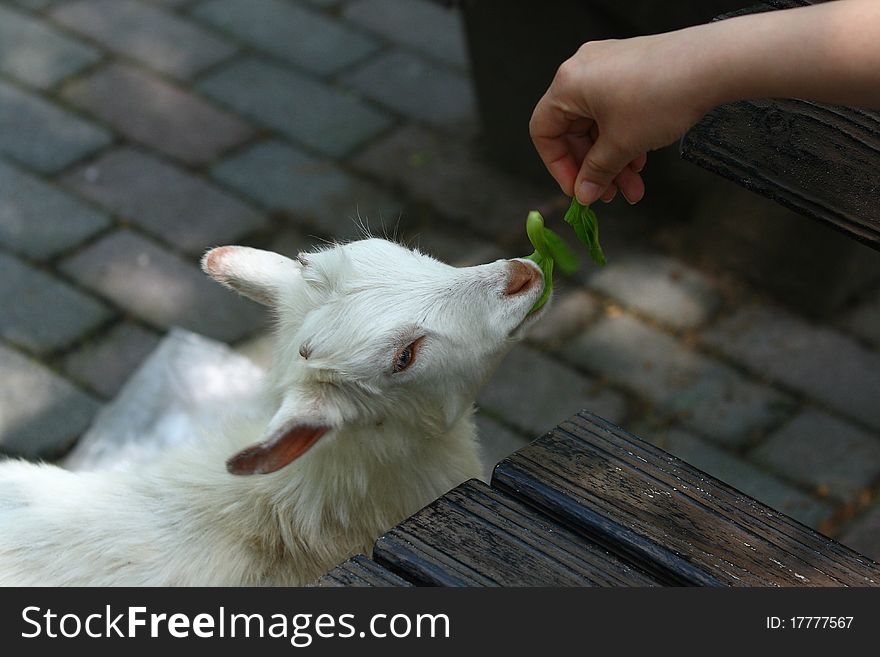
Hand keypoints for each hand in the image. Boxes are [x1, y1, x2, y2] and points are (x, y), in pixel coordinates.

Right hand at [529, 33, 714, 204]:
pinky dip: (624, 139)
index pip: (544, 132)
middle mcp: (583, 71)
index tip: (578, 188)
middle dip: (593, 167)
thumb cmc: (661, 96)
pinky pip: (615, 112)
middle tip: (608, 194)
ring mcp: (609, 68)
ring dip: (612, 159)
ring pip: (598, 125)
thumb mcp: (621, 144)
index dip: (558, 166)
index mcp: (568, 84)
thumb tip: (583, 193)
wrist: (713, 64)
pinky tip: (641, 160)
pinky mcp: (632, 70)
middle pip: (573, 130)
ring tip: (632, 186)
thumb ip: (596, 172)